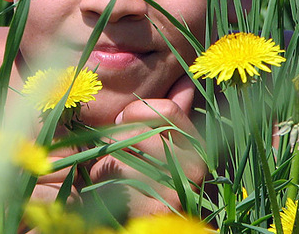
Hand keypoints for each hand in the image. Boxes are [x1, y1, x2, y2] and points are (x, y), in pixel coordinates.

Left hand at [85, 75, 206, 217]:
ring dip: (103, 167)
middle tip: (111, 157)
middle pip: (137, 133)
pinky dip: (103, 187)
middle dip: (113, 143)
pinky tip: (110, 196)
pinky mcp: (156, 210)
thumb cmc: (138, 175)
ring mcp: (178, 189)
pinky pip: (116, 184)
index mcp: (195, 144)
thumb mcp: (153, 141)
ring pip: (121, 159)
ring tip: (111, 179)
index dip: (135, 111)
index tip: (121, 121)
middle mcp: (195, 166)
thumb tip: (185, 80)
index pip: (168, 109)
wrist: (132, 222)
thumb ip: (166, 114)